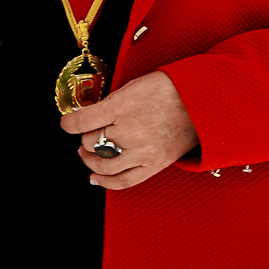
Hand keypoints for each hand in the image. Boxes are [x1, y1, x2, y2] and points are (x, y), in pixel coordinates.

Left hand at [58, 70, 198, 190]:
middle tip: (90, 132)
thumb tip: (89, 116)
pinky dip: (106, 182)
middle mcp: (129, 131)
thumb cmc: (168, 89)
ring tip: (88, 154)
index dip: (69, 123)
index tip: (67, 123)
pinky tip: (95, 178)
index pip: (82, 121)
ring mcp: (141, 152)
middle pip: (91, 142)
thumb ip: (111, 102)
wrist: (202, 103)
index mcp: (122, 106)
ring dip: (90, 160)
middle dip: (87, 137)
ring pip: (102, 164)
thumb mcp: (134, 85)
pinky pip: (123, 181)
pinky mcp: (153, 165)